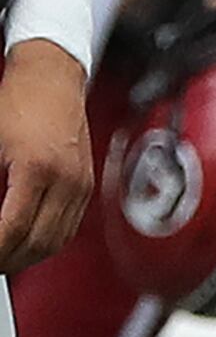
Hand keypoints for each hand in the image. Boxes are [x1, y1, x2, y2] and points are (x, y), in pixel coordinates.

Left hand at [0, 39, 90, 273]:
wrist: (52, 75)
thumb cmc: (17, 100)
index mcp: (38, 168)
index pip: (13, 228)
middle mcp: (67, 179)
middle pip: (40, 243)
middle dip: (10, 260)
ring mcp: (81, 183)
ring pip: (57, 241)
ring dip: (30, 256)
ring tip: (5, 258)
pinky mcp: (86, 183)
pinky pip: (69, 227)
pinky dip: (48, 242)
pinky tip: (28, 242)